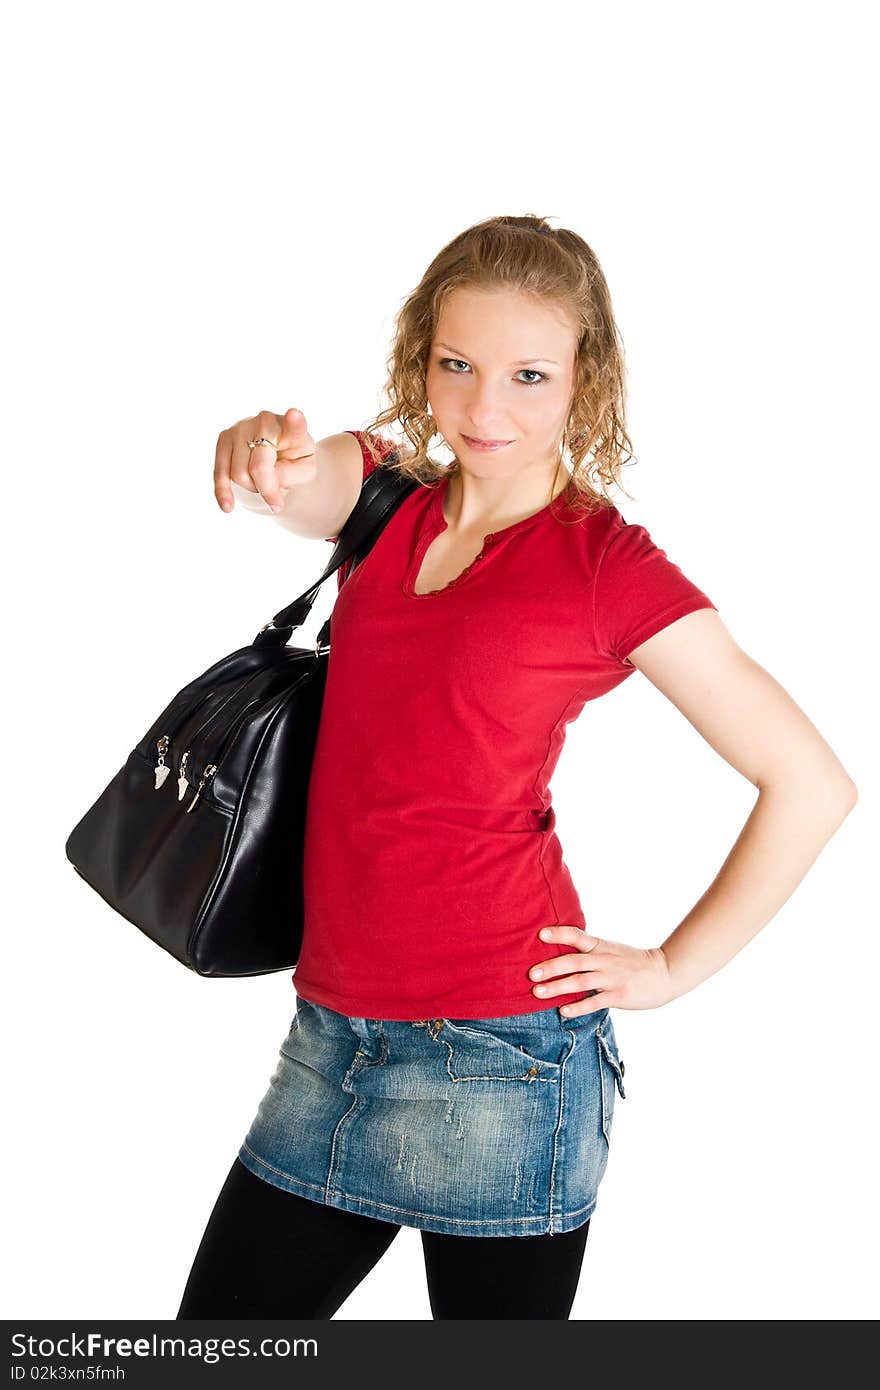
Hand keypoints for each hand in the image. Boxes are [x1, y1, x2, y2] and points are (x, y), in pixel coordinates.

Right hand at [214, 406, 317, 512]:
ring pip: (238, 474)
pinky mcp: (224, 437)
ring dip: (251, 487)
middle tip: (275, 495)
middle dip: (266, 489)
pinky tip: (227, 507)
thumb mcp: (305, 472)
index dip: (295, 422)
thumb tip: (268, 477)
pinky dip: (223, 491)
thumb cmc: (293, 462)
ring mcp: (241, 426)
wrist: (276, 454)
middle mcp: (266, 421)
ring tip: (261, 481)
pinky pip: (219, 472)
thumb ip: (291, 475)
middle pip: (259, 468)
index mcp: (292, 429)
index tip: (295, 415)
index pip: (295, 426)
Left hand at [528, 925, 676, 1015]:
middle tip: (531, 974)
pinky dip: (578, 1007)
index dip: (559, 934)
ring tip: (538, 992)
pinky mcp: (619, 995)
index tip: (540, 934)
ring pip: (580, 982)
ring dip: (557, 987)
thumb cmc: (632, 963)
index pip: (577, 936)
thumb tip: (560, 954)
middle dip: (551, 967)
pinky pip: (594, 1001)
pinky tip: (563, 1011)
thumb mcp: (611, 950)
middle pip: (573, 961)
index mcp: (600, 946)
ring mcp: (611, 978)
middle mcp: (604, 960)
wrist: (665, 972)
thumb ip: (589, 951)